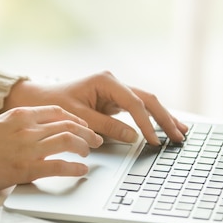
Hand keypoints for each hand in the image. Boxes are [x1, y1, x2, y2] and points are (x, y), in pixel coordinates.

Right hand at [0, 105, 103, 192]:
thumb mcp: (0, 126)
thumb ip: (21, 127)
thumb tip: (41, 134)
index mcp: (20, 115)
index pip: (58, 111)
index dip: (77, 120)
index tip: (85, 126)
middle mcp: (26, 127)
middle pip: (68, 124)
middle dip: (87, 133)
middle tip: (96, 141)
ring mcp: (26, 147)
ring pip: (68, 141)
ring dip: (84, 148)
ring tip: (89, 155)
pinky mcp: (24, 168)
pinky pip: (58, 165)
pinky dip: (74, 168)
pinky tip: (80, 171)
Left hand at [2, 72, 187, 144]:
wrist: (39, 99)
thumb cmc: (53, 106)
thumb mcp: (78, 118)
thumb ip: (105, 127)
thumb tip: (133, 136)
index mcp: (105, 81)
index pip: (134, 103)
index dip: (146, 123)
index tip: (154, 141)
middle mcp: (114, 82)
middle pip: (148, 99)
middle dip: (165, 118)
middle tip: (180, 137)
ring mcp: (115, 90)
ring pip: (147, 103)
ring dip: (164, 118)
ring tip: (182, 132)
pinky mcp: (114, 100)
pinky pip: (139, 109)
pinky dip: (152, 119)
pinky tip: (166, 128)